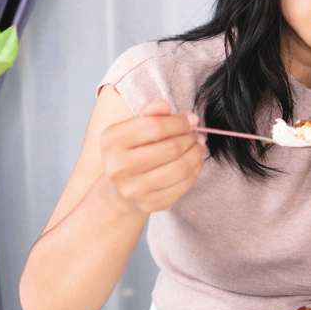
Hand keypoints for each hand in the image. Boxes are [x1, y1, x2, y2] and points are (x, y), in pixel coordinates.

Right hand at [99, 98, 204, 212]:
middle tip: (195, 133)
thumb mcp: (133, 127)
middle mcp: (118, 168)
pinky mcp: (150, 204)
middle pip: (170, 148)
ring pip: (180, 168)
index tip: (192, 120)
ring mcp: (134, 190)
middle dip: (189, 137)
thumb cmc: (131, 151)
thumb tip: (164, 104)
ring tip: (198, 144)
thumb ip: (149, 113)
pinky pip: (183, 185)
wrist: (120, 189)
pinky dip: (195, 170)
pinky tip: (196, 161)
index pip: (155, 127)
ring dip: (196, 153)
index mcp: (112, 141)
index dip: (179, 122)